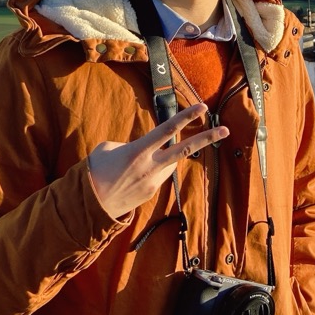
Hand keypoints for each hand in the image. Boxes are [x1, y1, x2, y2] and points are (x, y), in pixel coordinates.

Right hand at [88, 102, 227, 218]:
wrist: (88, 207)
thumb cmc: (94, 173)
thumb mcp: (107, 149)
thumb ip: (129, 144)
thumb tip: (141, 148)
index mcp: (139, 151)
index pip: (168, 129)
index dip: (186, 117)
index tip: (202, 107)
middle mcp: (151, 166)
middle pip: (185, 149)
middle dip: (207, 138)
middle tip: (226, 130)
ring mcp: (154, 181)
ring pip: (168, 163)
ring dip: (162, 158)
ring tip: (134, 165)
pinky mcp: (151, 193)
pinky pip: (156, 176)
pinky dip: (149, 172)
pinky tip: (130, 178)